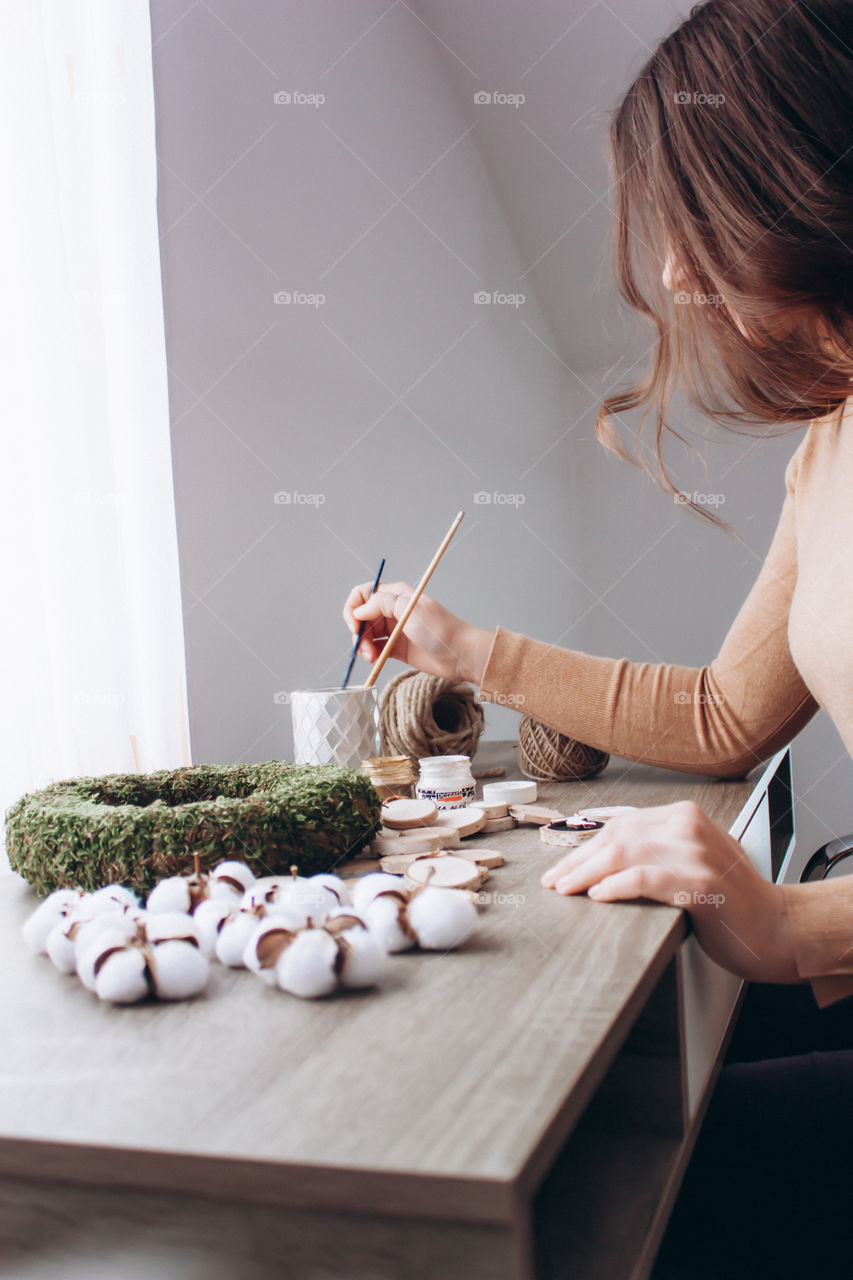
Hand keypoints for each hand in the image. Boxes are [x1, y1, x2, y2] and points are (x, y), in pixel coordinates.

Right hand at [342, 580, 492, 683]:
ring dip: (363, 646)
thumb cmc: (441, 630)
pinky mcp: (397, 648)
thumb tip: (359, 610)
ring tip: (371, 658)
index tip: (355, 626)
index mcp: (396, 595)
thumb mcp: (410, 610)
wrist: (460, 655)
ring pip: (367, 634)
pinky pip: (375, 649)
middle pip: (361, 617)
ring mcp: (394, 630)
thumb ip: (382, 604)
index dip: (354, 608)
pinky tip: (374, 660)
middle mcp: (392, 610)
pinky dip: (370, 655)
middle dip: (358, 632)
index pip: (363, 594)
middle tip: (364, 648)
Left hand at [541, 800, 798, 984]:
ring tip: (565, 890)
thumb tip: (598, 860)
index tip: (560, 868)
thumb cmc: (728, 898)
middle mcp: (688, 826)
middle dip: (578, 862)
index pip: (620, 826)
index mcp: (683, 814)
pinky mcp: (701, 883)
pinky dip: (617, 886)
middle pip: (617, 838)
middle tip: (553, 883)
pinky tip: (598, 896)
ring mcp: (696, 853)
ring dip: (587, 875)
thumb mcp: (689, 859)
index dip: (585, 848)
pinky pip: (646, 879)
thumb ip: (654, 849)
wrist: (775, 926)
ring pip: (625, 855)